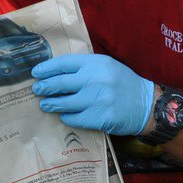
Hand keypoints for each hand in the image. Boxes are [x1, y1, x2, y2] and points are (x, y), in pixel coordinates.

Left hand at [30, 54, 154, 136]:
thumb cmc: (123, 84)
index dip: (47, 68)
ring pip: (64, 103)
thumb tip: (56, 73)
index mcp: (96, 63)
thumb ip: (85, 67)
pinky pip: (74, 118)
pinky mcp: (99, 118)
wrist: (146, 105)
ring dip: (51, 104)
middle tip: (37, 89)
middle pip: (60, 83)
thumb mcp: (107, 67)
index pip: (64, 63)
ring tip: (45, 104)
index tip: (36, 73)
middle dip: (44, 87)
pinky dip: (66, 117)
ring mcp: (96, 100)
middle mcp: (95, 80)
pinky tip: (64, 115)